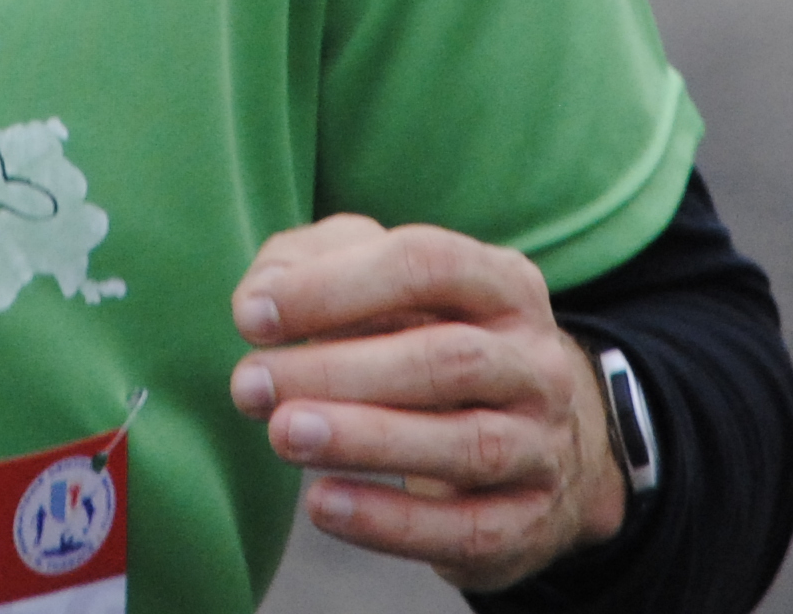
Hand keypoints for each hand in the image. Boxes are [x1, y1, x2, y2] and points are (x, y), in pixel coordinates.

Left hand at [227, 214, 629, 592]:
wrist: (534, 447)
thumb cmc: (427, 345)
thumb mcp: (384, 288)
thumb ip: (313, 266)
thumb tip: (259, 299)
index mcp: (503, 284)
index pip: (428, 264)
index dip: (334, 287)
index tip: (251, 317)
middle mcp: (537, 362)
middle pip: (449, 358)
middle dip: (338, 370)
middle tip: (250, 384)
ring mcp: (543, 446)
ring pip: (466, 444)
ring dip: (365, 440)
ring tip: (282, 435)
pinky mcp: (528, 523)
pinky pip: (467, 528)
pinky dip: (390, 522)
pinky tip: (321, 505)